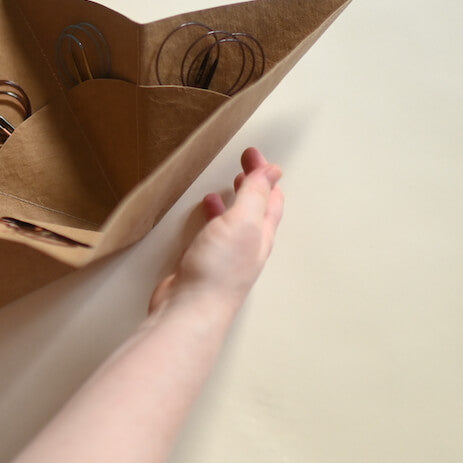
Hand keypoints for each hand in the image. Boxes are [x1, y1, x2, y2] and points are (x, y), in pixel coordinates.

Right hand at [149, 147, 284, 313]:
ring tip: (228, 184)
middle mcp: (249, 245)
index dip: (264, 173)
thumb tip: (272, 171)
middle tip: (244, 163)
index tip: (252, 153)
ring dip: (235, 201)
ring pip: (237, 221)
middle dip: (254, 184)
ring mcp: (228, 256)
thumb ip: (254, 196)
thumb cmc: (219, 269)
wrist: (190, 309)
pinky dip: (213, 216)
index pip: (270, 198)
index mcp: (262, 235)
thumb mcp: (242, 223)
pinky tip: (203, 213)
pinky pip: (215, 231)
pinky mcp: (205, 262)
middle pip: (257, 209)